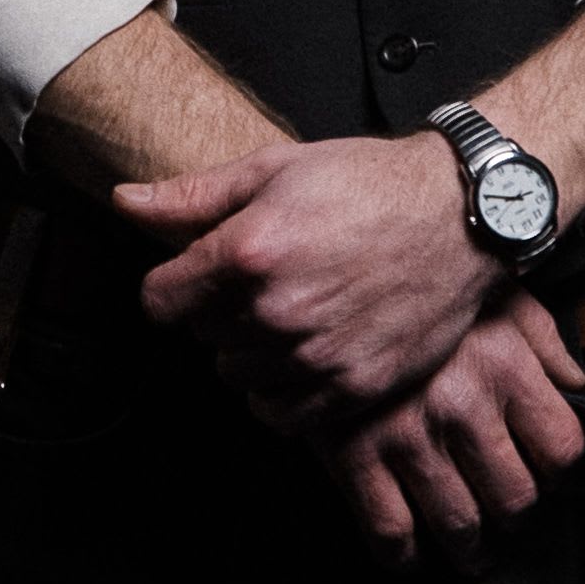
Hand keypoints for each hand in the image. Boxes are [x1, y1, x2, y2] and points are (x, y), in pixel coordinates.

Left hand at [118, 128, 481, 422]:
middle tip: (267, 281)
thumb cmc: (370, 184)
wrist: (460, 216)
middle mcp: (276, 311)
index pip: (159, 302)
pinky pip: (280, 414)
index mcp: (248, 253)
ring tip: (295, 311)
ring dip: (253, 351)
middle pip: (201, 337)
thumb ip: (192, 197)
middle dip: (221, 311)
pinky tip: (308, 351)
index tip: (198, 277)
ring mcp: (315, 355)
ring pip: (238, 376)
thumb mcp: (274, 169)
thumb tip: (124, 203)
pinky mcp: (352, 387)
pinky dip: (283, 390)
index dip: (174, 287)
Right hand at [333, 299, 584, 557]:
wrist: (327, 279)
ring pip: (459, 525)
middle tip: (506, 519)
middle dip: (515, 518)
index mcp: (505, 367)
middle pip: (515, 499)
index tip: (545, 477)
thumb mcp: (496, 292)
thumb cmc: (416, 287)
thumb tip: (574, 384)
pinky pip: (389, 530)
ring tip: (471, 551)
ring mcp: (407, 436)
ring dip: (470, 550)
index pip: (561, 450)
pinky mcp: (354, 455)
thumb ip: (544, 339)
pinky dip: (405, 556)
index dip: (558, 474)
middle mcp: (463, 407)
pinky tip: (412, 555)